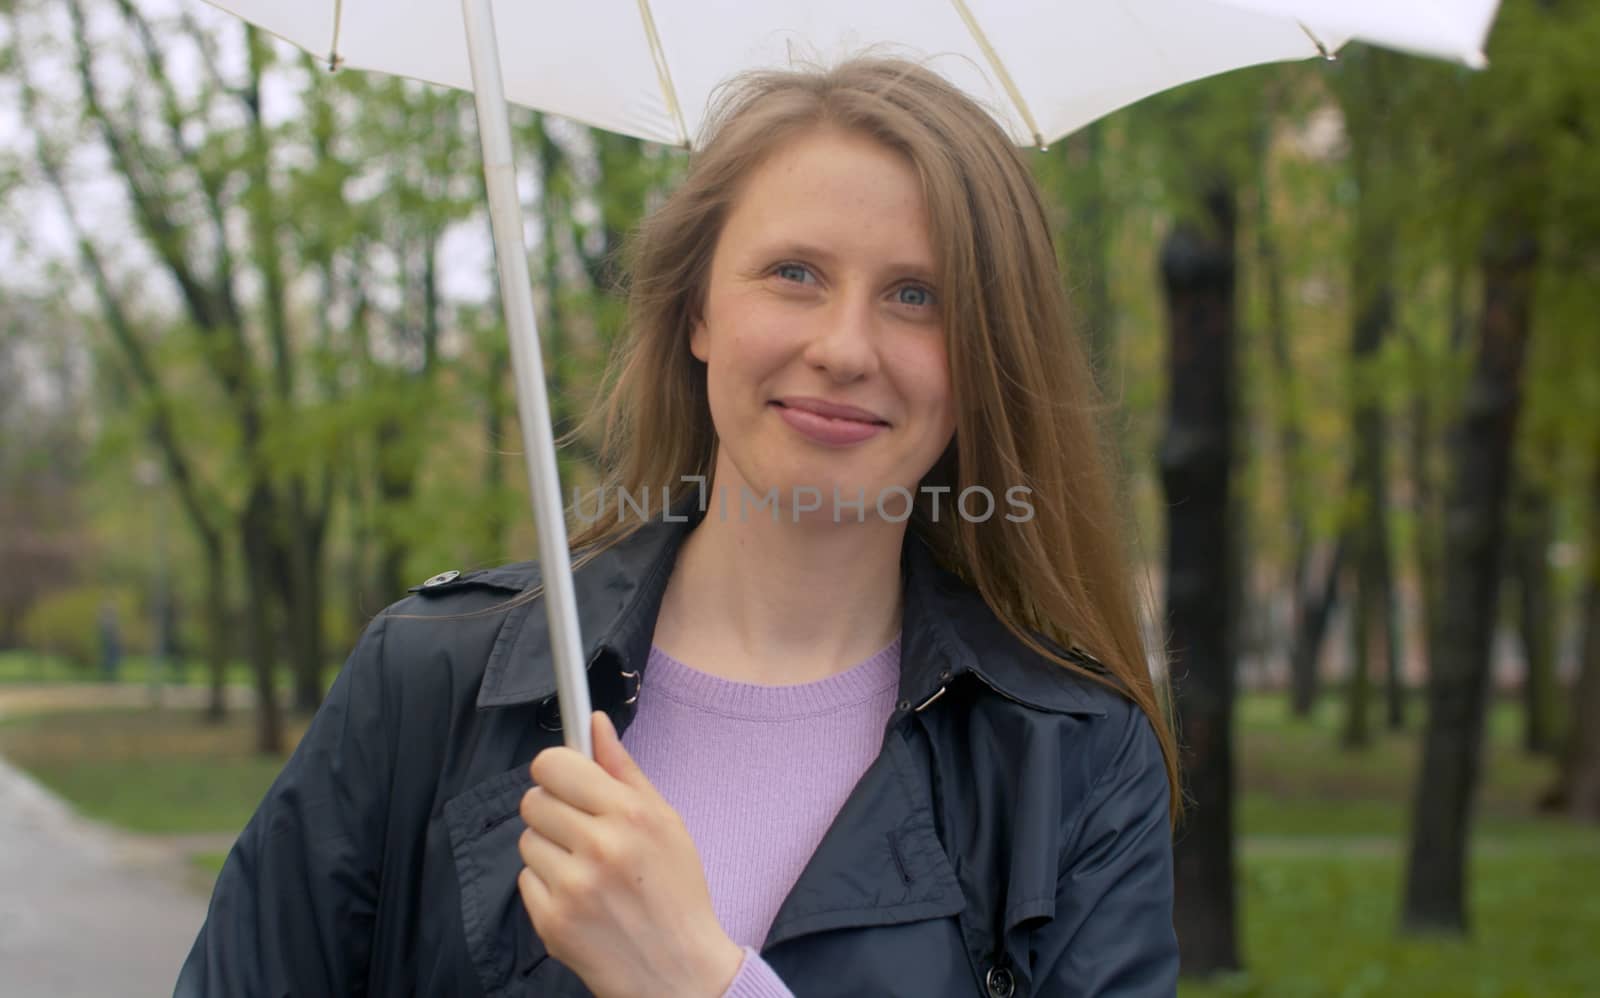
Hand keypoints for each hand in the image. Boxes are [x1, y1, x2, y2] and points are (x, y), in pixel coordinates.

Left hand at [518, 711, 744, 997]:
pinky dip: (547, 885)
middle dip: (553, 809)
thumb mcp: (665, 821)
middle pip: (533, 800)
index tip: (564, 778)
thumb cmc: (676, 892)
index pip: (554, 765)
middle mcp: (598, 847)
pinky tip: (579, 896)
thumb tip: (595, 723)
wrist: (679, 971)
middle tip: (580, 828)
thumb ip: (624, 770)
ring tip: (585, 868)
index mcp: (629, 814)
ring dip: (550, 849)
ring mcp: (572, 888)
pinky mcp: (552, 922)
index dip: (556, 769)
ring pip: (528, 840)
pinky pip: (526, 880)